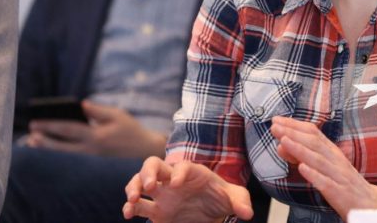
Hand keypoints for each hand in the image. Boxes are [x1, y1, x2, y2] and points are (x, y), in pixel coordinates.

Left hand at [27, 100, 166, 157]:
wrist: (143, 150)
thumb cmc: (130, 129)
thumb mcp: (117, 115)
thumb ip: (98, 110)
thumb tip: (80, 104)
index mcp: (97, 136)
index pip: (69, 129)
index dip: (50, 125)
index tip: (36, 122)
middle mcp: (91, 150)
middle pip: (62, 146)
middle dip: (44, 139)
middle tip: (30, 132)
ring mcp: (91, 160)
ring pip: (63, 156)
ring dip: (47, 149)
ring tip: (32, 142)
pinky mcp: (92, 165)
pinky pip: (70, 160)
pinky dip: (57, 155)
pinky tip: (48, 150)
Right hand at [123, 157, 252, 221]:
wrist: (211, 212)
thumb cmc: (222, 198)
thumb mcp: (234, 198)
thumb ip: (241, 202)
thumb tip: (247, 214)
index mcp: (191, 172)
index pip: (182, 165)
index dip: (178, 172)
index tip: (176, 184)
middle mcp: (172, 179)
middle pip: (153, 164)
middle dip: (148, 172)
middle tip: (149, 186)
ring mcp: (161, 193)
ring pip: (139, 180)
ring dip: (134, 187)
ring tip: (133, 201)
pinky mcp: (155, 210)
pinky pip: (138, 205)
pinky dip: (131, 207)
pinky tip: (129, 213)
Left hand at [270, 116, 376, 218]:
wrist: (371, 204)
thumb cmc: (345, 184)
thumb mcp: (324, 166)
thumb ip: (303, 155)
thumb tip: (281, 144)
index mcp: (332, 152)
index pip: (313, 133)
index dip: (295, 125)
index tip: (277, 119)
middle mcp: (336, 160)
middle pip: (314, 143)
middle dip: (293, 133)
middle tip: (275, 126)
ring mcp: (339, 176)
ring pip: (318, 160)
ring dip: (300, 149)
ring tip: (284, 141)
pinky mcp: (341, 193)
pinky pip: (327, 183)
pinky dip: (314, 175)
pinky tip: (302, 169)